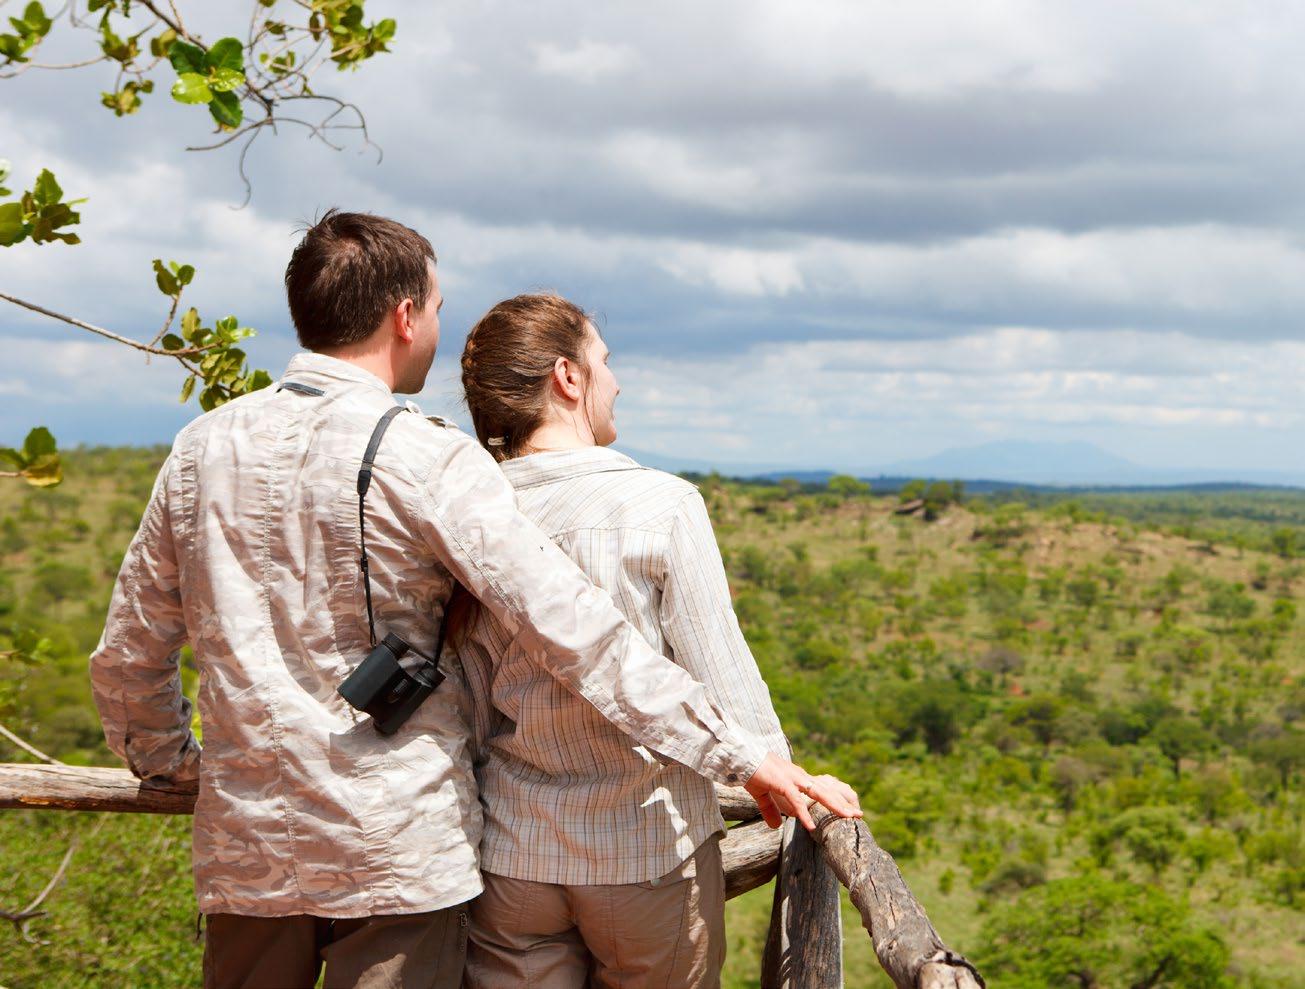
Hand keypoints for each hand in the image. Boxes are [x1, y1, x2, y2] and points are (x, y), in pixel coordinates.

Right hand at [742, 753, 862, 829]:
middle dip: (843, 804)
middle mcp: (799, 777)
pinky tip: (809, 826)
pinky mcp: (781, 782)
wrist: (740, 757)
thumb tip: (776, 826)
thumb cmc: (752, 773)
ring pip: (818, 793)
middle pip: (827, 791)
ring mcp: (792, 778)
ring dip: (834, 806)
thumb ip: (771, 809)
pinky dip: (803, 813)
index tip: (850, 812)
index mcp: (798, 779)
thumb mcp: (763, 795)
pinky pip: (795, 800)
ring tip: (847, 818)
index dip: (836, 801)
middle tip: (859, 816)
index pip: (822, 790)